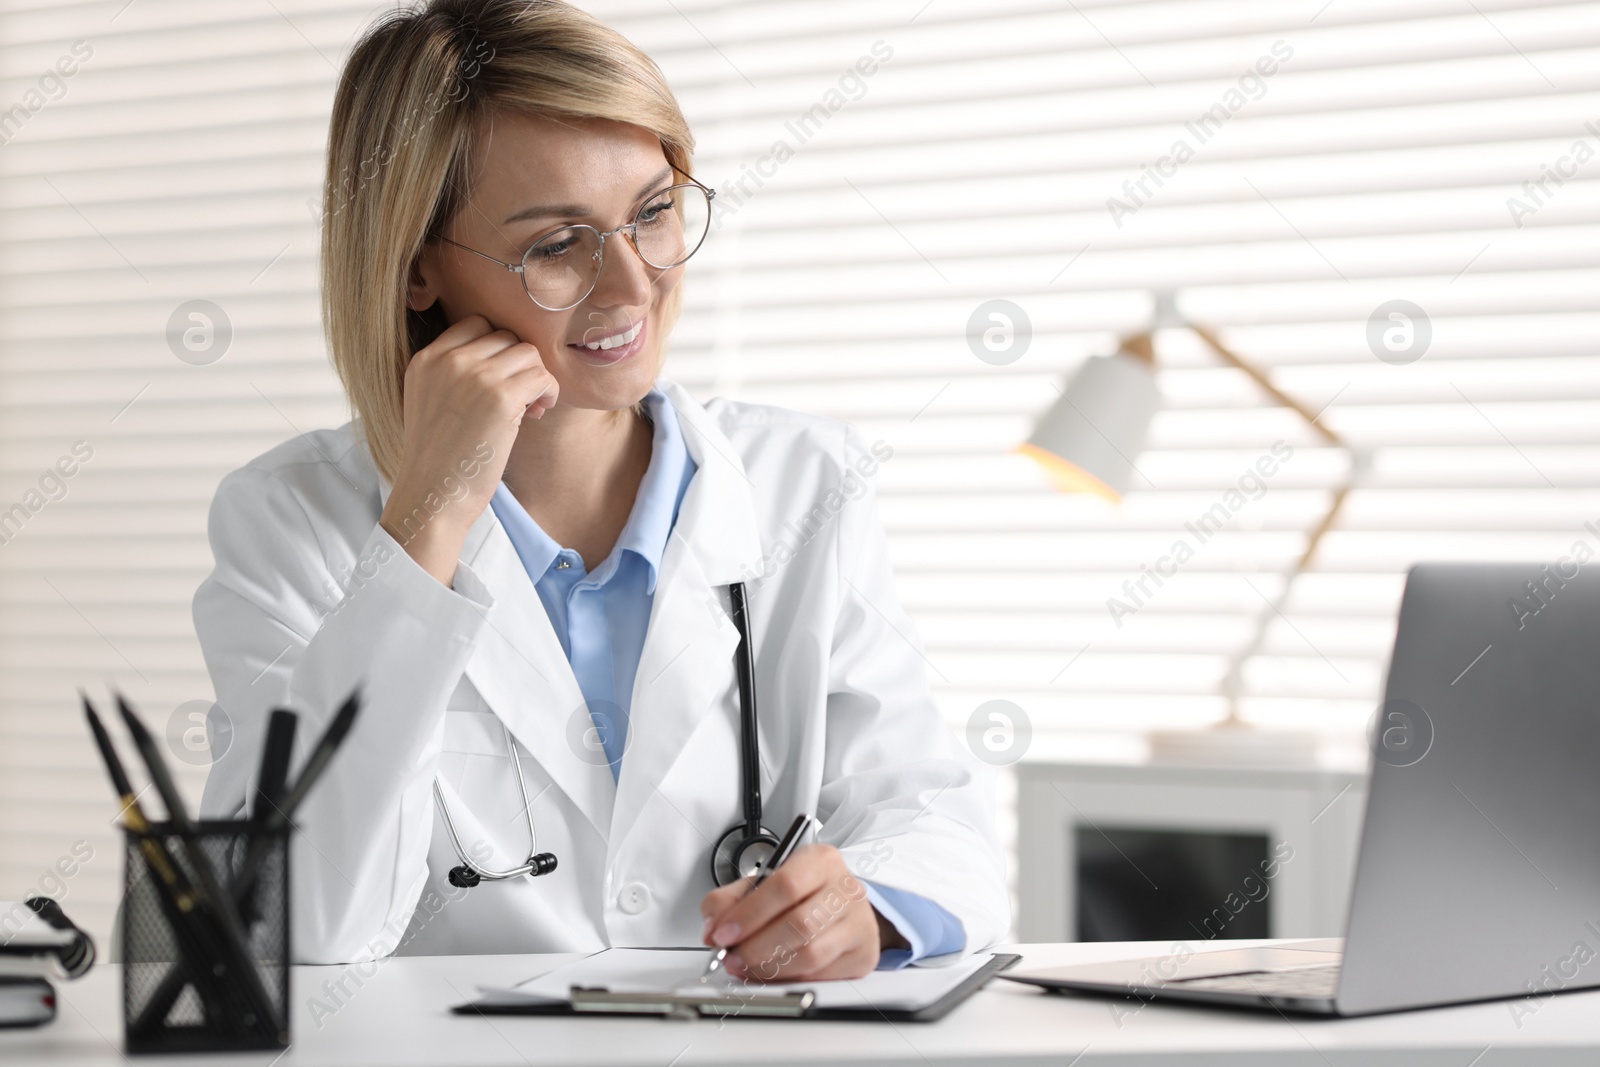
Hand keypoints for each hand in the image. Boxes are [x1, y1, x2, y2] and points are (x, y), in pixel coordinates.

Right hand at [379, 315, 557, 583]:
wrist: (433, 496)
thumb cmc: (440, 460)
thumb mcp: (432, 402)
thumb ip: (457, 374)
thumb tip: (510, 356)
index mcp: (425, 359)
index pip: (476, 324)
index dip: (497, 350)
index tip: (500, 381)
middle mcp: (448, 360)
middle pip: (505, 336)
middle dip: (519, 366)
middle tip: (521, 399)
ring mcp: (474, 375)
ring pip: (528, 352)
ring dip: (536, 378)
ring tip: (529, 408)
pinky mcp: (500, 397)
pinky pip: (542, 376)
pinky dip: (549, 392)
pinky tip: (537, 414)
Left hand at [698, 844, 904, 981]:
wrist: (842, 904)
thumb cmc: (802, 891)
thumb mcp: (763, 882)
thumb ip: (731, 899)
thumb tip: (713, 928)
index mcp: (821, 861)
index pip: (785, 885)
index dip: (749, 914)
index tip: (723, 933)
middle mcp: (845, 889)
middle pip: (800, 924)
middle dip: (755, 946)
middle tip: (730, 956)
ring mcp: (859, 923)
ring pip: (810, 954)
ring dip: (769, 967)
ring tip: (745, 966)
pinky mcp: (863, 955)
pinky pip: (820, 976)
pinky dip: (788, 979)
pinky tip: (770, 973)